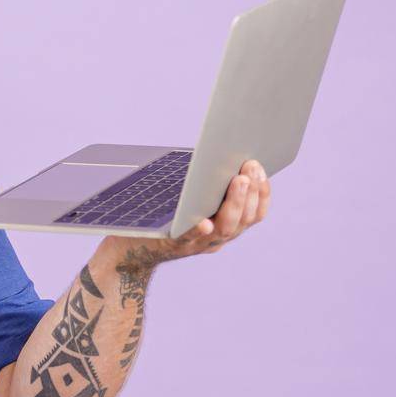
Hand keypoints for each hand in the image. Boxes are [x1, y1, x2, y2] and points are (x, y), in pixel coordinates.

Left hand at [111, 159, 270, 266]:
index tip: (259, 166)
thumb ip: (208, 184)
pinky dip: (198, 230)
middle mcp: (217, 238)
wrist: (134, 247)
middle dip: (251, 191)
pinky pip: (189, 239)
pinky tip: (205, 222)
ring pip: (225, 229)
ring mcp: (198, 244)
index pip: (254, 213)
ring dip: (235, 204)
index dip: (262, 192)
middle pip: (244, 220)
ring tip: (238, 181)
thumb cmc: (164, 215)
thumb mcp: (192, 198)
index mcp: (225, 225)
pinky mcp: (174, 246)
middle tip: (250, 166)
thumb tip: (221, 149)